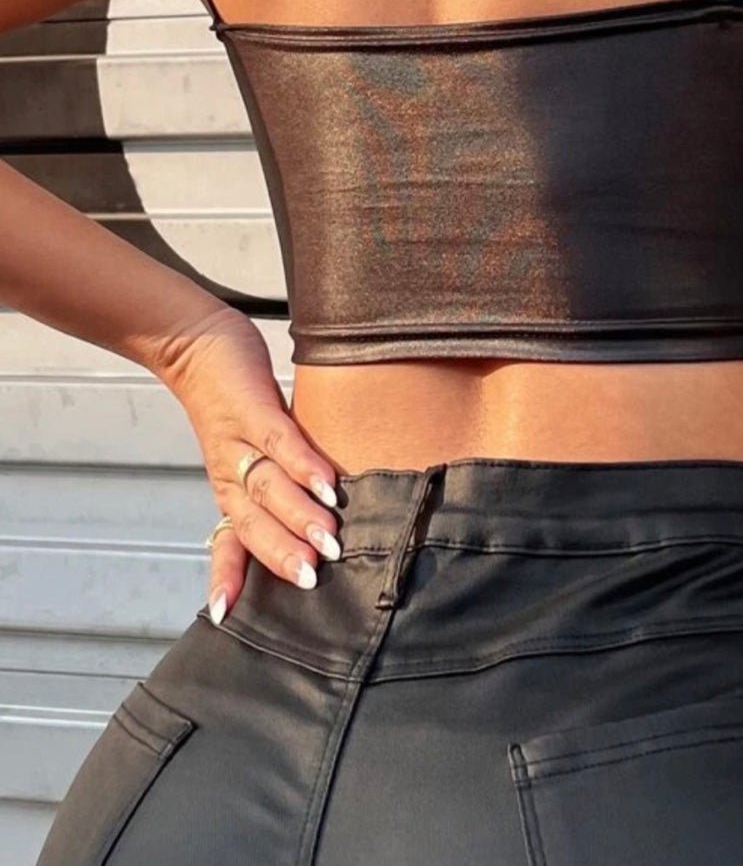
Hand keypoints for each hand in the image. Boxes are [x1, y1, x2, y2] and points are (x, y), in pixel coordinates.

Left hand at [151, 305, 341, 623]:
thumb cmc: (229, 400)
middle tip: (312, 578)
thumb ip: (280, 482)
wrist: (196, 343)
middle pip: (253, 521)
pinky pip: (280, 440)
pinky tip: (328, 482)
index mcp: (230, 488)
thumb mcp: (248, 450)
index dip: (229, 576)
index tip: (227, 615)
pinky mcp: (253, 407)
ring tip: (329, 540)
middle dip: (282, 552)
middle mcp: (230, 472)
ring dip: (298, 515)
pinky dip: (304, 463)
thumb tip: (323, 515)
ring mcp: (240, 440)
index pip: (231, 539)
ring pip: (269, 486)